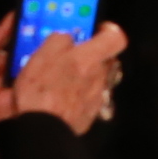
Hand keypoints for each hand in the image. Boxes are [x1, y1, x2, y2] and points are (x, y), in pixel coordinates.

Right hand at [4, 20, 122, 133]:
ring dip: (83, 76)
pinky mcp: (91, 113)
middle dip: (90, 55)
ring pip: (96, 78)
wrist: (43, 128)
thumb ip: (59, 40)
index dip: (108, 31)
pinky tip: (60, 96)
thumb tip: (67, 37)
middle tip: (70, 55)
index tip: (98, 29)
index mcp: (89, 59)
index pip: (116, 38)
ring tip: (60, 79)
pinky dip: (78, 94)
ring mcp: (97, 96)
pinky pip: (88, 96)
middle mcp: (99, 77)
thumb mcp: (42, 54)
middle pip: (105, 59)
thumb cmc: (41, 93)